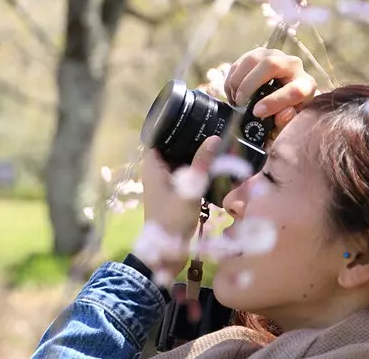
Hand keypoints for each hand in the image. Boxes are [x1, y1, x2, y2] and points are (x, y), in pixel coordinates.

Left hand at [134, 135, 220, 279]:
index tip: (189, 115)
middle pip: (171, 147)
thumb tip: (214, 138)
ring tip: (216, 141)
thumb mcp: (190, 190)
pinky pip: (186, 175)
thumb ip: (202, 164)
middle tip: (210, 127)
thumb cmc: (172, 220)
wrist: (167, 253)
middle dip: (189, 139)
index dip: (170, 125)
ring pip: (181, 161)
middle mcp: (157, 171)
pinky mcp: (175, 194)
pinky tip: (214, 165)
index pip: (157, 136)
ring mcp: (166, 183)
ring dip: (195, 155)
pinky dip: (197, 170)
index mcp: (152, 166)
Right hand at [224, 47, 317, 130]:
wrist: (280, 95)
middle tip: (241, 103)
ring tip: (235, 98)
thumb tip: (282, 114)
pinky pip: (241, 60)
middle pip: (271, 64)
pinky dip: (232, 77)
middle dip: (250, 85)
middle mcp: (293, 65)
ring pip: (253, 59)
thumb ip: (286, 122)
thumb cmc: (284, 111)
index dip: (275, 102)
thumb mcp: (287, 122)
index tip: (257, 112)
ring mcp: (275, 55)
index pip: (296, 90)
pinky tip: (232, 91)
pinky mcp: (259, 53)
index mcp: (306, 85)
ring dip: (238, 80)